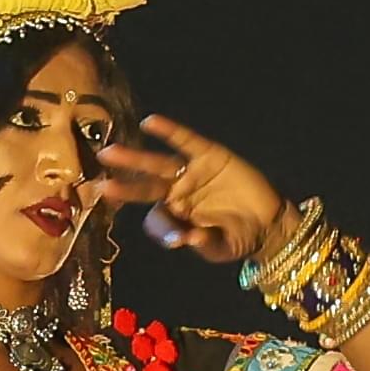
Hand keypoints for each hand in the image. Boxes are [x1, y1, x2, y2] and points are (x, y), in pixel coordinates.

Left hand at [99, 113, 287, 265]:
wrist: (269, 220)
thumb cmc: (240, 238)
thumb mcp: (223, 247)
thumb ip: (206, 243)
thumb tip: (187, 239)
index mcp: (175, 218)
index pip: (158, 220)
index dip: (164, 229)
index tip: (177, 239)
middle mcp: (176, 193)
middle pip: (145, 188)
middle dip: (124, 186)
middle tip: (100, 187)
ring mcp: (190, 173)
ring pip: (157, 164)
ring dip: (134, 159)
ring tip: (109, 154)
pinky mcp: (209, 154)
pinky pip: (185, 141)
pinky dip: (169, 131)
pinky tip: (150, 122)